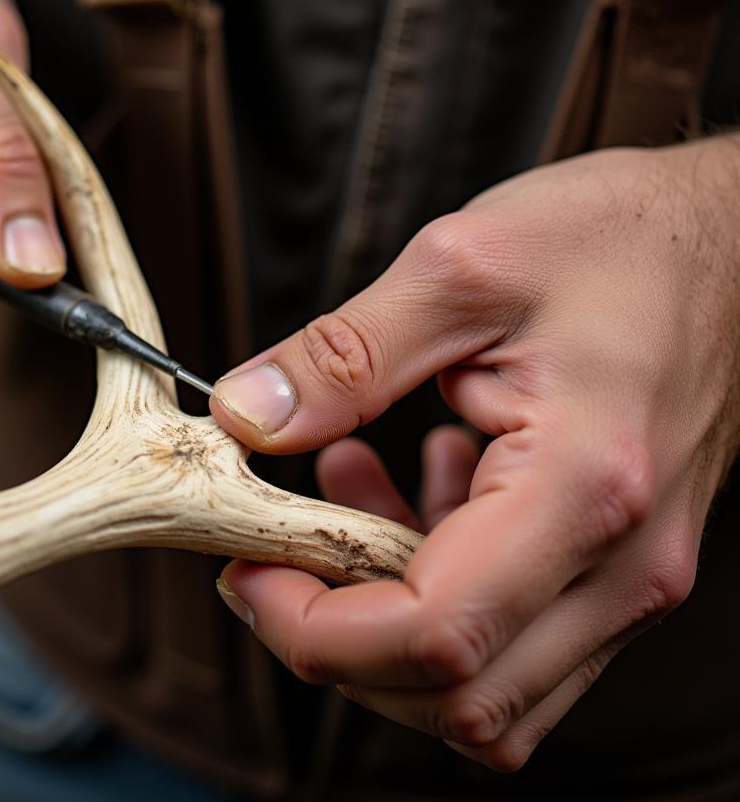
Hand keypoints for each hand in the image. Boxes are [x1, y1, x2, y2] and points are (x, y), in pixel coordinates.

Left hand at [211, 138, 739, 769]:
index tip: (244, 570)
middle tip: (269, 553)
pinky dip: (434, 586)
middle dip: (338, 644)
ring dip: (385, 615)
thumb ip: (346, 355)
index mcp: (582, 488)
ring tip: (340, 489)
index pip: (436, 635)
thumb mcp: (461, 270)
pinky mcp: (616, 558)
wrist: (732, 239)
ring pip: (487, 684)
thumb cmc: (618, 237)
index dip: (315, 629)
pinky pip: (513, 628)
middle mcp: (623, 562)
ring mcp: (629, 572)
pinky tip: (410, 484)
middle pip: (460, 697)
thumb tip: (248, 418)